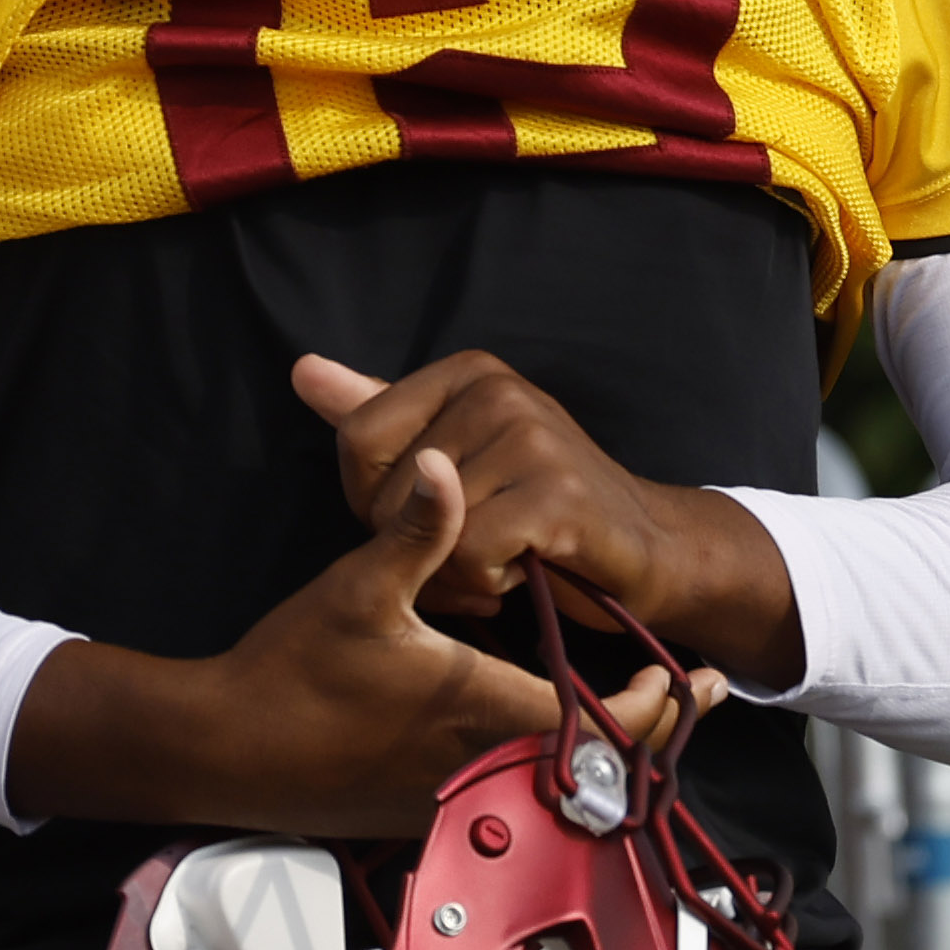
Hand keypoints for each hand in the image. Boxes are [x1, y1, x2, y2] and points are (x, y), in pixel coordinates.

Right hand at [12, 446, 697, 833]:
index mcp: (485, 714)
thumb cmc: (293, 672)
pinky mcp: (422, 812)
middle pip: (599, 765)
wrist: (224, 749)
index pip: (606, 722)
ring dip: (595, 747)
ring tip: (627, 705)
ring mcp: (454, 801)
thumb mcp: (356, 592)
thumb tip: (443, 462)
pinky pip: (510, 794)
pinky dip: (541, 764)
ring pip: (556, 783)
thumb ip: (416, 530)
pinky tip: (536, 730)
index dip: (663, 702)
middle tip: (689, 692)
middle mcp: (484, 770)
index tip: (700, 676)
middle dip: (647, 726)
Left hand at [293, 352, 802, 683]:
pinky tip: (523, 569)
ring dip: (454, 569)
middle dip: (416, 542)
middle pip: (384, 490)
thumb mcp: (455, 452)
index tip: (434, 512)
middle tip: (478, 541)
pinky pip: (467, 554)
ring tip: (506, 554)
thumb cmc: (538, 507)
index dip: (375, 498)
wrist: (648, 550)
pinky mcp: (557, 493)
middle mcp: (498, 389)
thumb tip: (301, 369)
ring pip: (426, 529)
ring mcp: (532, 435)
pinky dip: (486, 581)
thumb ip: (378, 414)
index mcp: (467, 371)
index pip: (356, 438)